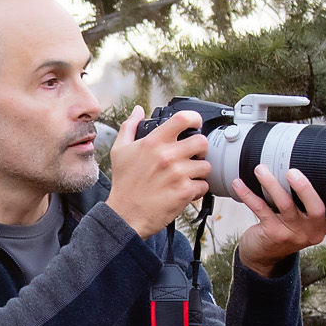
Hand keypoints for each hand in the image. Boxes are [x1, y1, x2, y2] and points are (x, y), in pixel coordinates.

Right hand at [104, 106, 210, 237]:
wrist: (125, 215)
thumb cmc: (124, 184)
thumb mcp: (120, 151)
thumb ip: (129, 127)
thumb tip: (138, 110)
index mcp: (153, 142)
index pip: (183, 118)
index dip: (194, 118)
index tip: (195, 124)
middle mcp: (167, 155)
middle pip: (202, 142)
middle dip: (200, 149)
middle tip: (192, 156)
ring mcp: (178, 174)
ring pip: (206, 166)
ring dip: (199, 172)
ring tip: (187, 176)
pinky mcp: (184, 192)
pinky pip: (204, 186)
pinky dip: (197, 189)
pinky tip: (185, 190)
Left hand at [233, 166, 325, 274]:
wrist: (263, 255)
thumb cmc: (286, 228)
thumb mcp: (304, 219)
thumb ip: (310, 200)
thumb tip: (308, 161)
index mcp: (324, 225)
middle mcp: (312, 231)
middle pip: (317, 210)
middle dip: (306, 189)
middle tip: (293, 172)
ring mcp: (292, 234)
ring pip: (286, 206)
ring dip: (272, 184)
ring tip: (261, 169)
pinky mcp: (272, 234)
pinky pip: (261, 210)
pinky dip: (248, 194)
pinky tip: (238, 183)